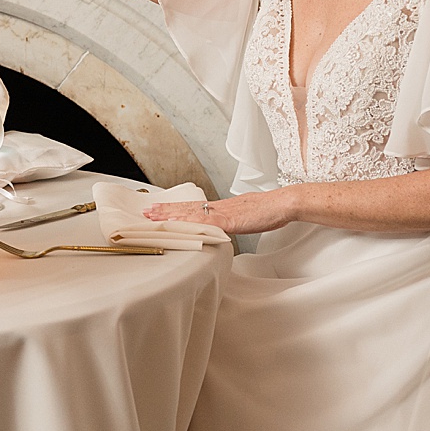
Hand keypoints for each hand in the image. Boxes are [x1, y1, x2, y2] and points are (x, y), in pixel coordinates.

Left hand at [145, 188, 297, 234]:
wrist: (283, 203)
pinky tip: (179, 224)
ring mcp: (223, 212)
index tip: (158, 209)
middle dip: (165, 211)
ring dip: (171, 215)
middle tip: (146, 211)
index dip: (175, 209)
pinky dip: (190, 222)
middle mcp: (218, 207)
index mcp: (222, 207)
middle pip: (186, 208)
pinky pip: (206, 222)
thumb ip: (231, 221)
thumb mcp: (245, 217)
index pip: (193, 208)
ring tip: (154, 216)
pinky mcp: (230, 220)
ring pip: (191, 213)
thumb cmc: (268, 211)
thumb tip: (222, 226)